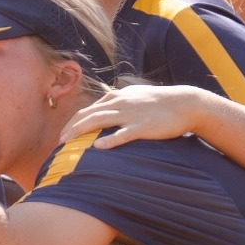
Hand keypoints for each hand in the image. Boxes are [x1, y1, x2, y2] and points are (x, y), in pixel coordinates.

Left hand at [61, 83, 210, 147]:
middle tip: (59, 143)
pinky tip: (98, 147)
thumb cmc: (159, 102)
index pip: (87, 110)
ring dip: (80, 132)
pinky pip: (123, 134)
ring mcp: (130, 114)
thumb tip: (104, 108)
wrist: (185, 103)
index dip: (73, 122)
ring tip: (67, 144)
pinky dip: (110, 140)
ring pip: (99, 121)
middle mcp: (119, 103)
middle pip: (87, 115)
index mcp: (116, 97)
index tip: (64, 135)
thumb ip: (118, 101)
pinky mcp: (143, 126)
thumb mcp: (135, 97)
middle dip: (70, 128)